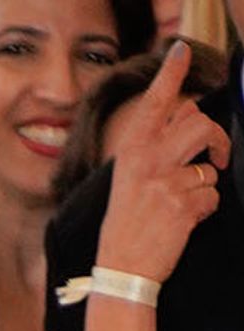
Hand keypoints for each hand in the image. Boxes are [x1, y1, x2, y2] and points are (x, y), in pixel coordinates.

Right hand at [96, 40, 228, 282]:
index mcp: (132, 152)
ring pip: (209, 165)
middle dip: (216, 138)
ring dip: (207, 182)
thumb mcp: (128, 180)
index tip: (179, 52)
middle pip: (199, 124)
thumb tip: (189, 117)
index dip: (170, 74)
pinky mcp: (184, 207)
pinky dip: (205, 209)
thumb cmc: (126, 225)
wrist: (122, 270)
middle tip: (215, 154)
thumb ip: (154, 148)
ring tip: (187, 200)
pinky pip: (212, 196)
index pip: (155, 103)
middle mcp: (149, 162)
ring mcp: (167, 184)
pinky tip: (184, 221)